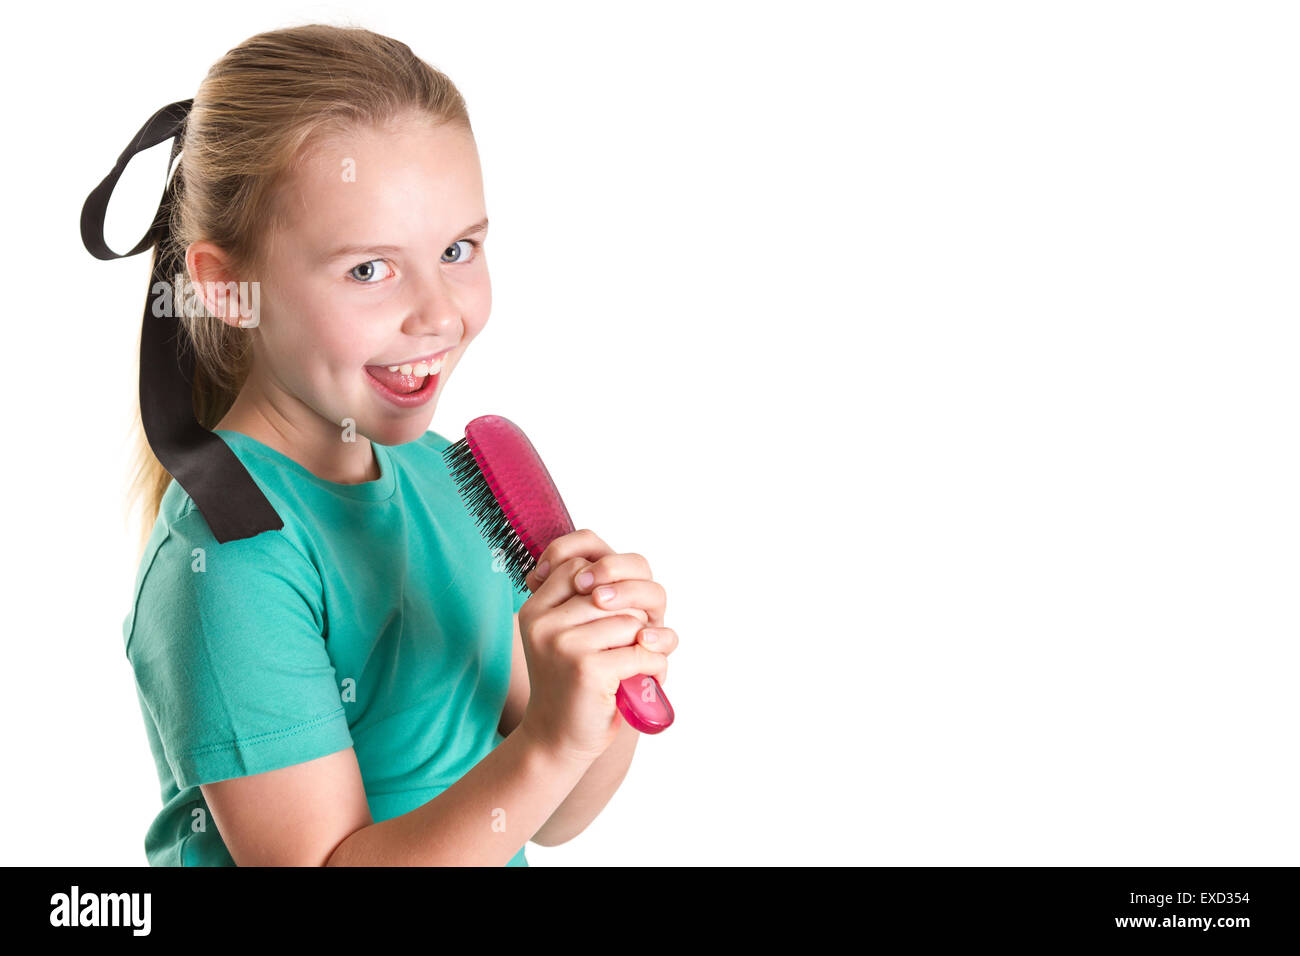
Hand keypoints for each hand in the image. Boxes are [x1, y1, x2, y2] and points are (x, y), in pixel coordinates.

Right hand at [516, 529, 678, 763]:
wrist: (556, 739)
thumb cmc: (571, 683)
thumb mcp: (567, 634)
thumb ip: (587, 599)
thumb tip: (617, 581)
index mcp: (535, 608)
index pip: (582, 565)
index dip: (607, 586)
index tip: (609, 615)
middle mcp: (544, 622)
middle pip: (612, 592)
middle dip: (632, 618)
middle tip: (631, 643)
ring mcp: (564, 645)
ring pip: (632, 621)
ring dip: (646, 644)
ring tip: (636, 663)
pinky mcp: (588, 669)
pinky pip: (643, 651)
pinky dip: (654, 666)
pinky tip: (643, 679)